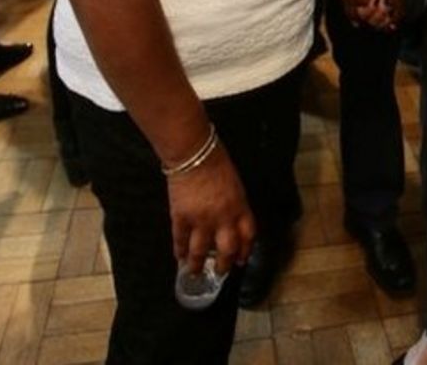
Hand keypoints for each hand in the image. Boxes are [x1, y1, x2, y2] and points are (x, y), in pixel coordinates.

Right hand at [166, 143, 255, 275]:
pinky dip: (179, 251)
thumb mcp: (235, 185)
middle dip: (224, 264)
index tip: (242, 259)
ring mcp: (201, 220)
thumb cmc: (217, 162)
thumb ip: (235, 205)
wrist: (194, 154)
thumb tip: (231, 220)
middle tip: (220, 271)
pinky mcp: (181, 218)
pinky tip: (178, 258)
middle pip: (227, 249)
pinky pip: (180, 240)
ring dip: (198, 265)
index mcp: (239, 206)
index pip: (248, 235)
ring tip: (195, 273)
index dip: (246, 249)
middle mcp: (223, 218)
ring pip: (201, 252)